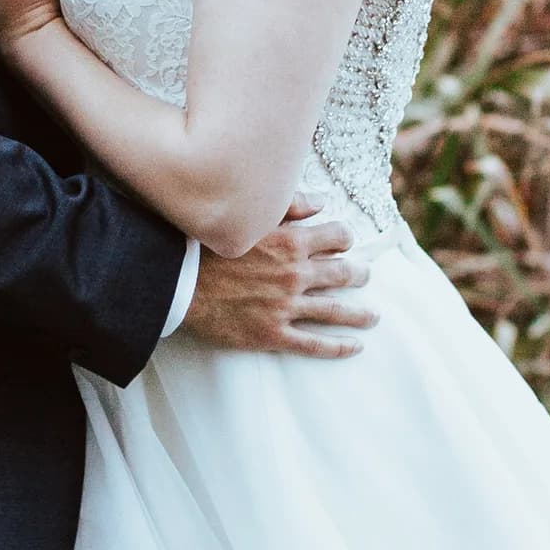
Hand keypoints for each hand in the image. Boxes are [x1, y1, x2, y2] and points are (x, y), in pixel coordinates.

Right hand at [182, 195, 376, 359]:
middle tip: (365, 277)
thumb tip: (322, 203)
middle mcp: (295, 274)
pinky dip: (338, 347)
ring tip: (373, 316)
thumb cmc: (207, 246)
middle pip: (344, 273)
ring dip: (360, 314)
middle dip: (359, 274)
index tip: (344, 243)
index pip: (338, 236)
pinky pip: (314, 343)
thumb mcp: (248, 217)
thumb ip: (288, 206)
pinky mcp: (273, 333)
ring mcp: (286, 306)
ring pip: (336, 310)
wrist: (177, 284)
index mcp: (291, 242)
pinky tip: (354, 347)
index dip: (345, 238)